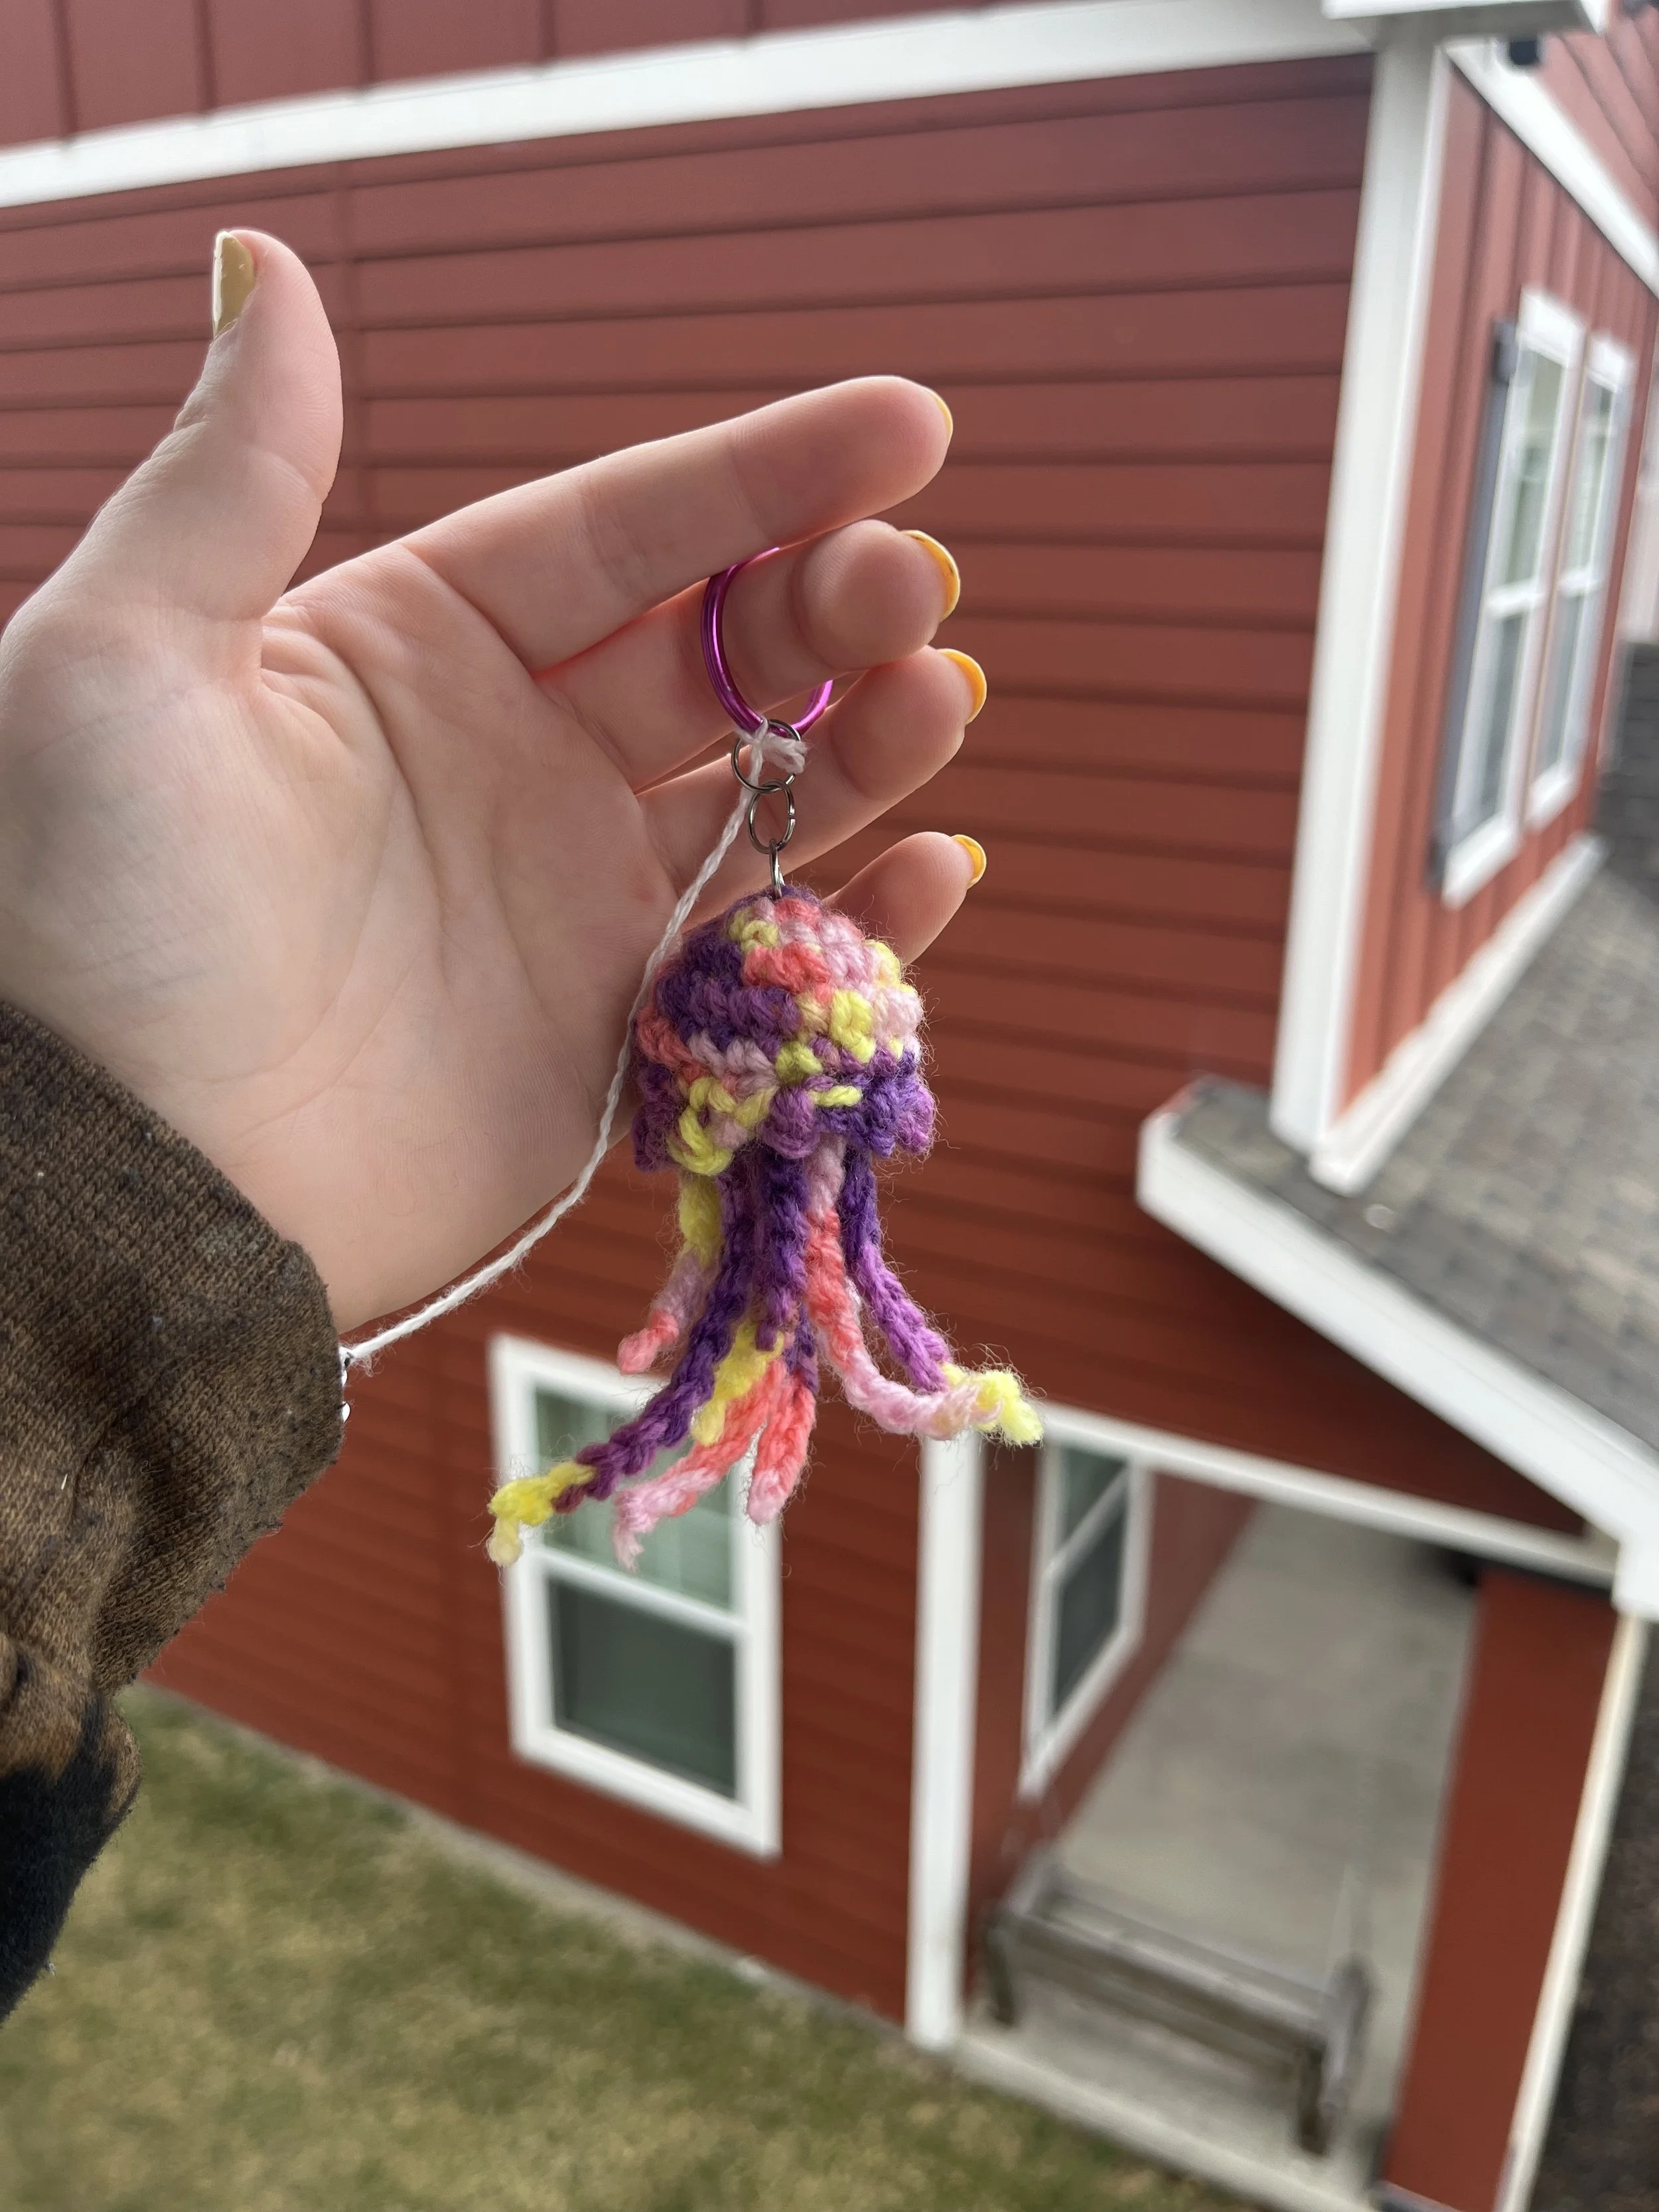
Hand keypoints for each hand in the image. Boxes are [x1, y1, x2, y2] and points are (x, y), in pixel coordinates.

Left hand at [0, 233, 980, 1331]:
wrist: (119, 1190)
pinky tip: (933, 866)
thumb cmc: (87, 918)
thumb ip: (232, 473)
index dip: (765, 476)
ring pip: (769, 802)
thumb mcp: (122, 662)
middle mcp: (509, 767)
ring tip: (942, 695)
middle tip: (910, 587)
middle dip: (831, 607)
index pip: (622, 534)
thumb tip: (260, 263)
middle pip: (719, 658)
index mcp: (409, 652)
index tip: (910, 426)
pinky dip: (863, 926)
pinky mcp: (613, 1047)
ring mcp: (572, 908)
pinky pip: (769, 966)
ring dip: (871, 746)